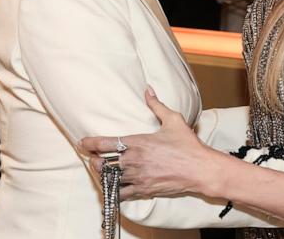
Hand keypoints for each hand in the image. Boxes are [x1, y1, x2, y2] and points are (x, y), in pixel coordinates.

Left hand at [80, 89, 217, 199]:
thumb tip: (148, 89)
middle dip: (94, 162)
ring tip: (102, 173)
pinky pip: (122, 194)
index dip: (90, 143)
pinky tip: (113, 189)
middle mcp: (135, 160)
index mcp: (138, 142)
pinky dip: (114, 192)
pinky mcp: (144, 190)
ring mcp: (139, 177)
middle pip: (103, 164)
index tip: (83, 142)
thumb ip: (157, 105)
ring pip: (110, 180)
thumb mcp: (173, 120)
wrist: (201, 169)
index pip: (106, 143)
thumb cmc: (188, 145)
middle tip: (93, 159)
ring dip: (102, 177)